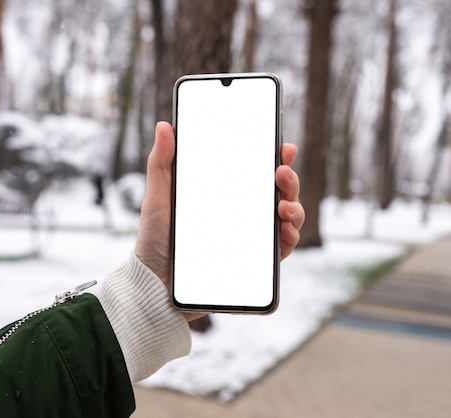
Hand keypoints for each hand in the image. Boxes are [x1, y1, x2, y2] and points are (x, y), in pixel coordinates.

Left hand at [135, 122, 304, 320]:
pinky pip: (280, 250)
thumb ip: (161, 163)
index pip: (256, 172)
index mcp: (225, 195)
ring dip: (294, 208)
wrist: (155, 284)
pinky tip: (285, 230)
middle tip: (282, 171)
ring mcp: (250, 238)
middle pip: (277, 192)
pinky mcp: (254, 263)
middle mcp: (242, 214)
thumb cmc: (155, 240)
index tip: (283, 146)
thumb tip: (164, 125)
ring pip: (285, 218)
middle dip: (289, 179)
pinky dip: (289, 239)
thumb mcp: (158, 198)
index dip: (274, 157)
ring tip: (284, 207)